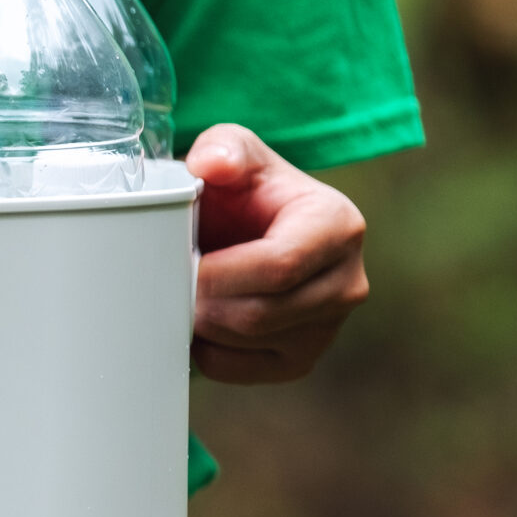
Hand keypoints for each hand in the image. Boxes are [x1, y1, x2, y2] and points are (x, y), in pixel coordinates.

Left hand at [186, 123, 369, 383]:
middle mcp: (347, 283)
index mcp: (338, 226)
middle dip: (203, 298)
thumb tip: (212, 164)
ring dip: (201, 321)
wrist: (253, 228)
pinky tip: (198, 317)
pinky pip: (239, 369)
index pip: (279, 266)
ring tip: (183, 289)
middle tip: (169, 277)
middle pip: (260, 312)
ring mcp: (328, 328)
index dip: (219, 272)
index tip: (182, 261)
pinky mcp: (300, 360)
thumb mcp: (236, 151)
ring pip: (247, 341)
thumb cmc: (245, 189)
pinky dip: (205, 348)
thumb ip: (224, 147)